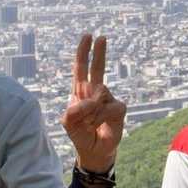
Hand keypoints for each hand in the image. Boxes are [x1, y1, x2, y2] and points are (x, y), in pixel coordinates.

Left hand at [62, 34, 127, 175]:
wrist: (93, 150)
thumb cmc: (80, 134)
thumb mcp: (68, 123)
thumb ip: (73, 111)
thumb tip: (91, 101)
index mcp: (80, 91)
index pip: (81, 68)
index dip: (83, 53)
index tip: (88, 36)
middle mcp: (95, 92)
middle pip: (97, 69)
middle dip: (98, 53)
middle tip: (101, 37)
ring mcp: (108, 99)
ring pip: (99, 95)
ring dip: (90, 111)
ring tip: (89, 124)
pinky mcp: (118, 109)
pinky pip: (108, 107)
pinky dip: (100, 117)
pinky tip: (98, 125)